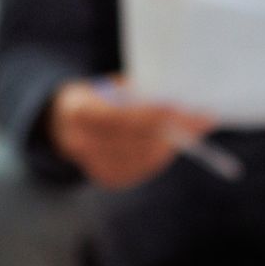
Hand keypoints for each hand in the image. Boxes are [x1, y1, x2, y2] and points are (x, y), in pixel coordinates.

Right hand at [47, 78, 216, 189]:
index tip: (180, 108)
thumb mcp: (106, 86)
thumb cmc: (93, 97)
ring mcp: (94, 166)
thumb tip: (173, 99)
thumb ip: (133, 94)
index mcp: (78, 113)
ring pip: (145, 158)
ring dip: (175, 143)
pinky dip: (164, 153)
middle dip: (173, 130)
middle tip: (203, 118)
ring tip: (198, 126)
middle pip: (137, 141)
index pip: (119, 117)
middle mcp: (82, 144)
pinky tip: (180, 140)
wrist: (61, 125)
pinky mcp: (108, 179)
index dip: (151, 115)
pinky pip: (143, 168)